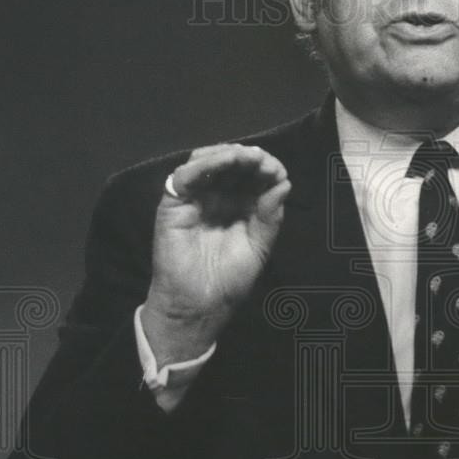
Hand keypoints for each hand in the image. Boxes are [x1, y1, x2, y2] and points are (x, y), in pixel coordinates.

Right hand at [142, 143, 290, 363]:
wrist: (199, 304)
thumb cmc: (229, 280)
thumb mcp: (259, 247)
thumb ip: (270, 217)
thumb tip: (284, 184)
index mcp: (240, 205)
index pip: (252, 176)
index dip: (266, 168)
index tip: (278, 171)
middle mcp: (217, 196)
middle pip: (231, 163)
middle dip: (250, 158)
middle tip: (263, 162)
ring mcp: (195, 197)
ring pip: (207, 161)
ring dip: (228, 154)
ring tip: (247, 158)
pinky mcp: (174, 202)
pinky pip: (185, 175)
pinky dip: (205, 163)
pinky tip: (224, 162)